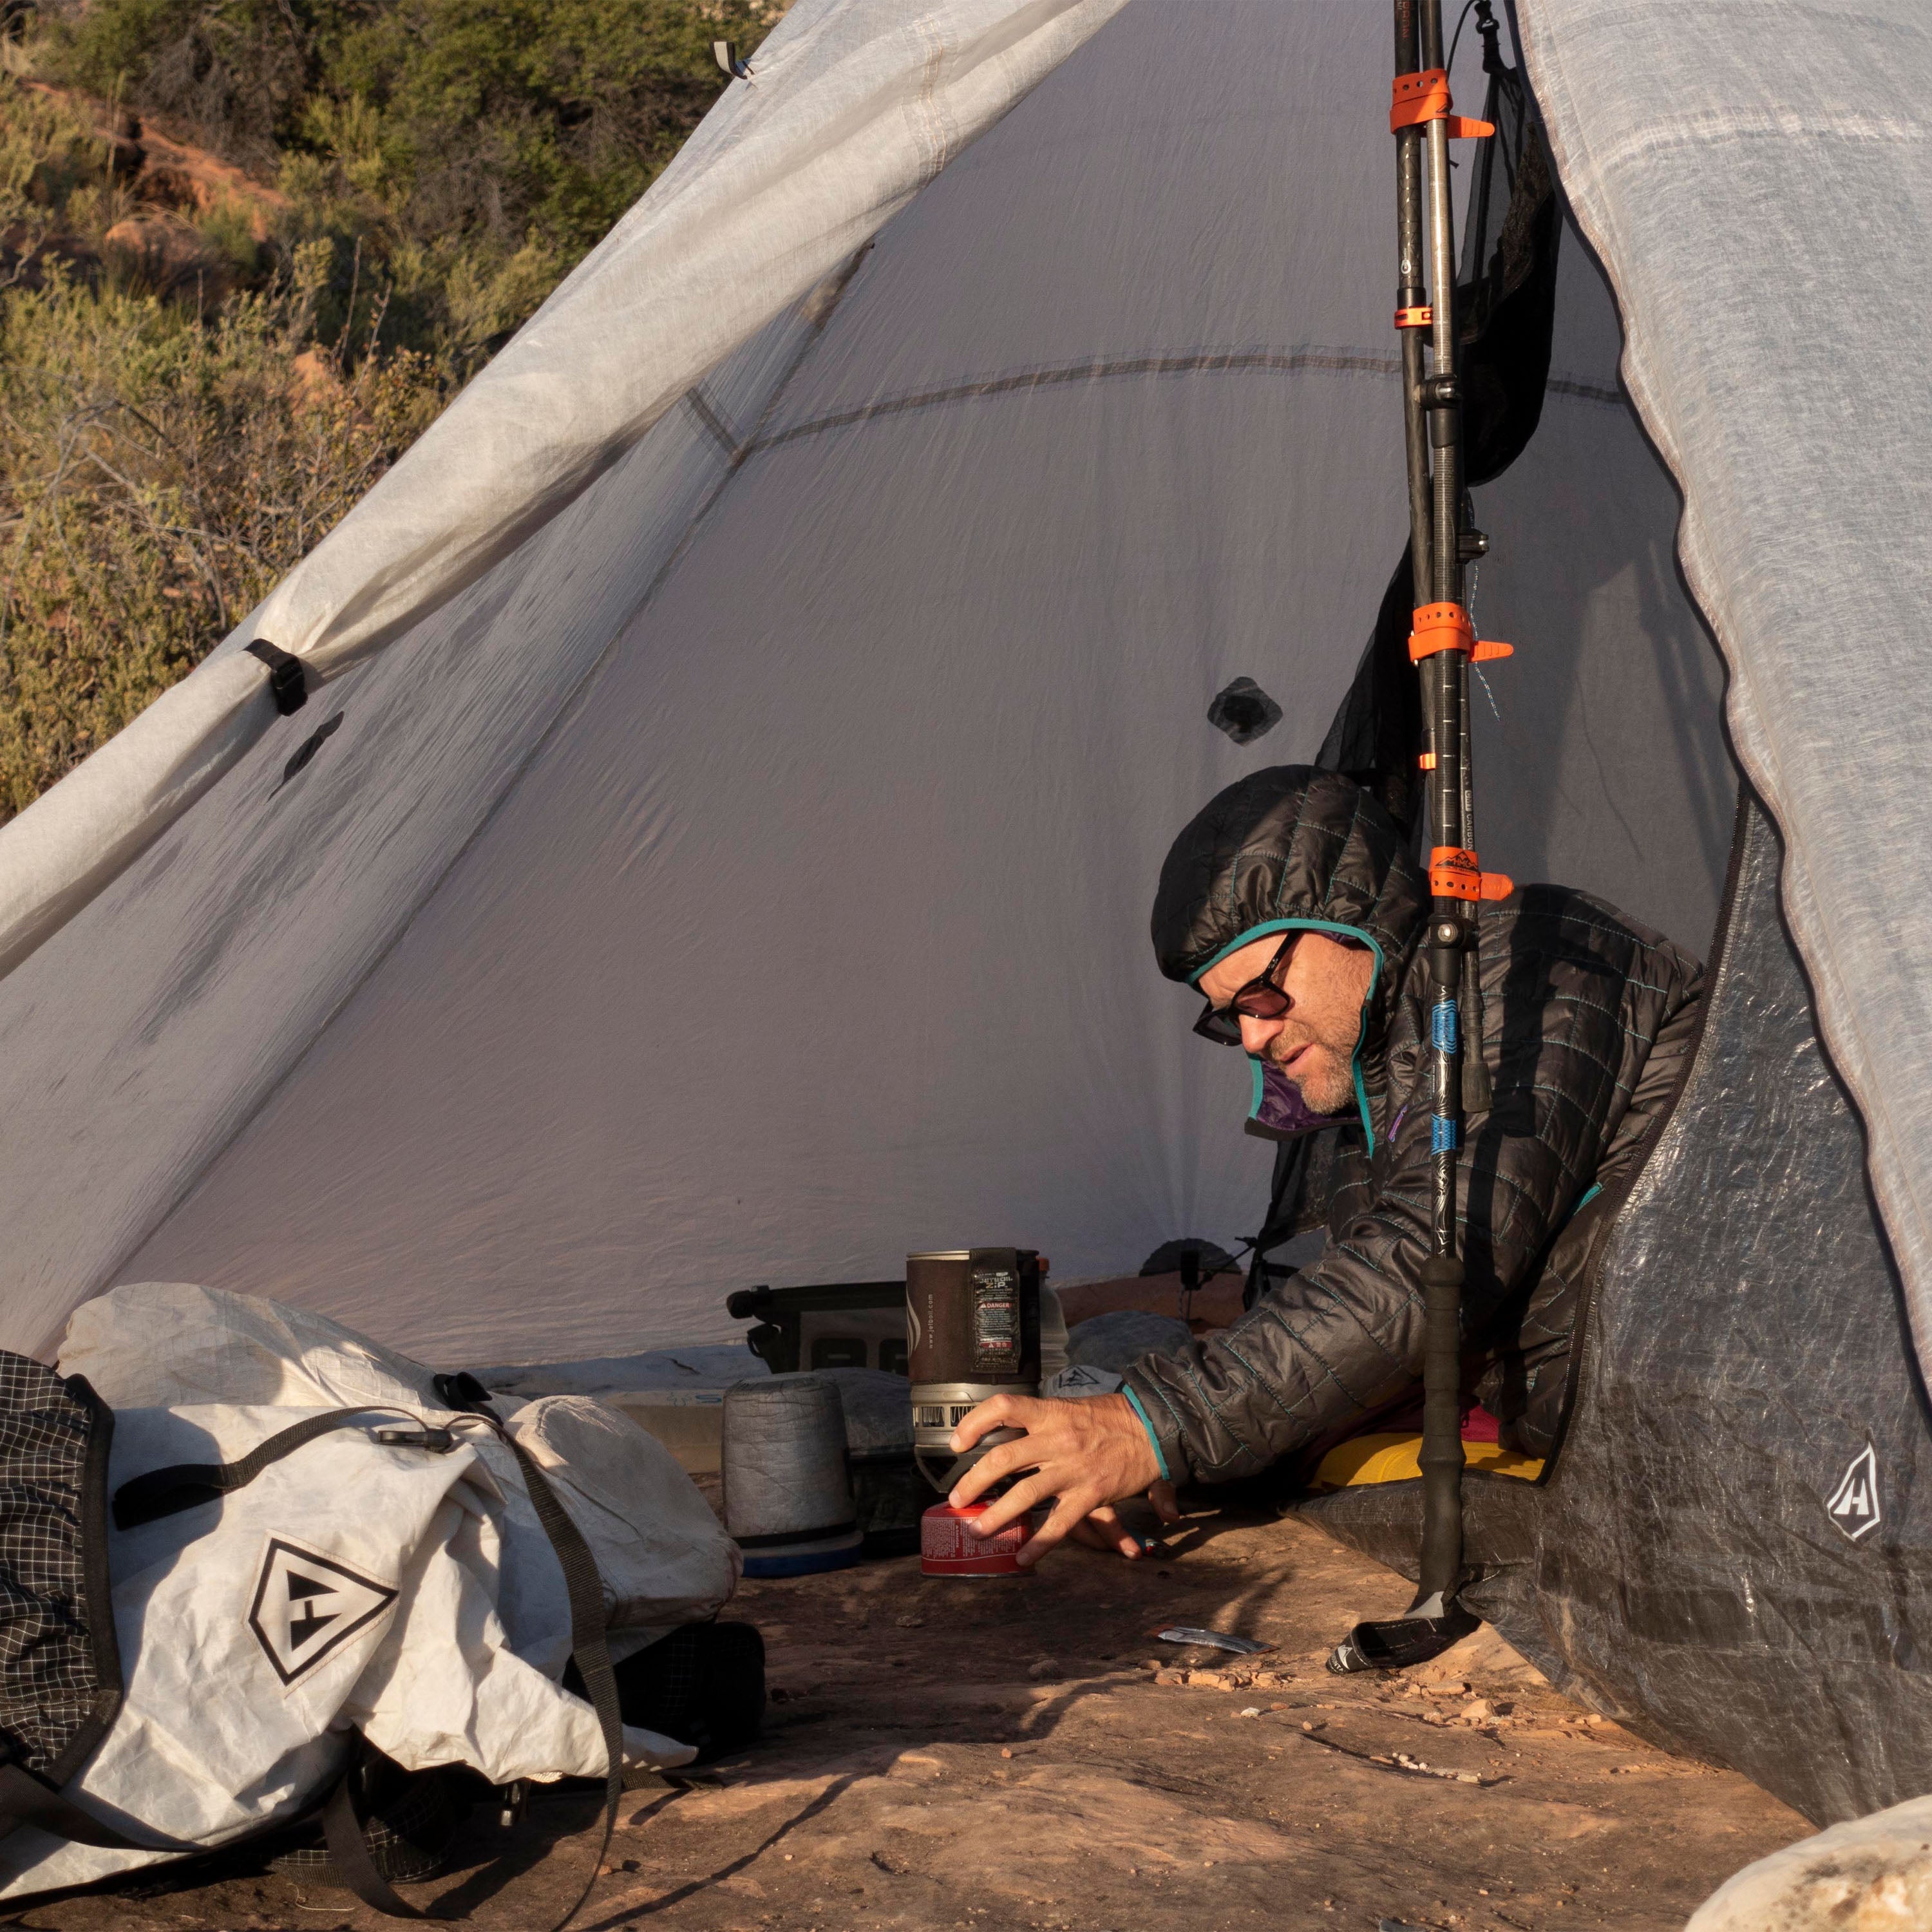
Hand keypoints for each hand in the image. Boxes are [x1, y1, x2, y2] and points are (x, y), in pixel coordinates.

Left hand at [947, 1394, 1169, 1566]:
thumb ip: (1044, 1424)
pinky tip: (1023, 1558)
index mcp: (1051, 1413)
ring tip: (976, 1531)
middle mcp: (1056, 1440)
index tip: (956, 1442)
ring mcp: (1072, 1469)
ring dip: (995, 1516)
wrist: (1153, 1427)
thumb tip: (1012, 1434)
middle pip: (1003, 1459)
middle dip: (974, 1481)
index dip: (975, 1422)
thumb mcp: (1073, 1408)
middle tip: (956, 1498)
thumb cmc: (1112, 1417)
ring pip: (1024, 1495)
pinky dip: (1039, 1543)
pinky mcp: (1090, 1494)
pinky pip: (1058, 1524)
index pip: (1003, 1407)